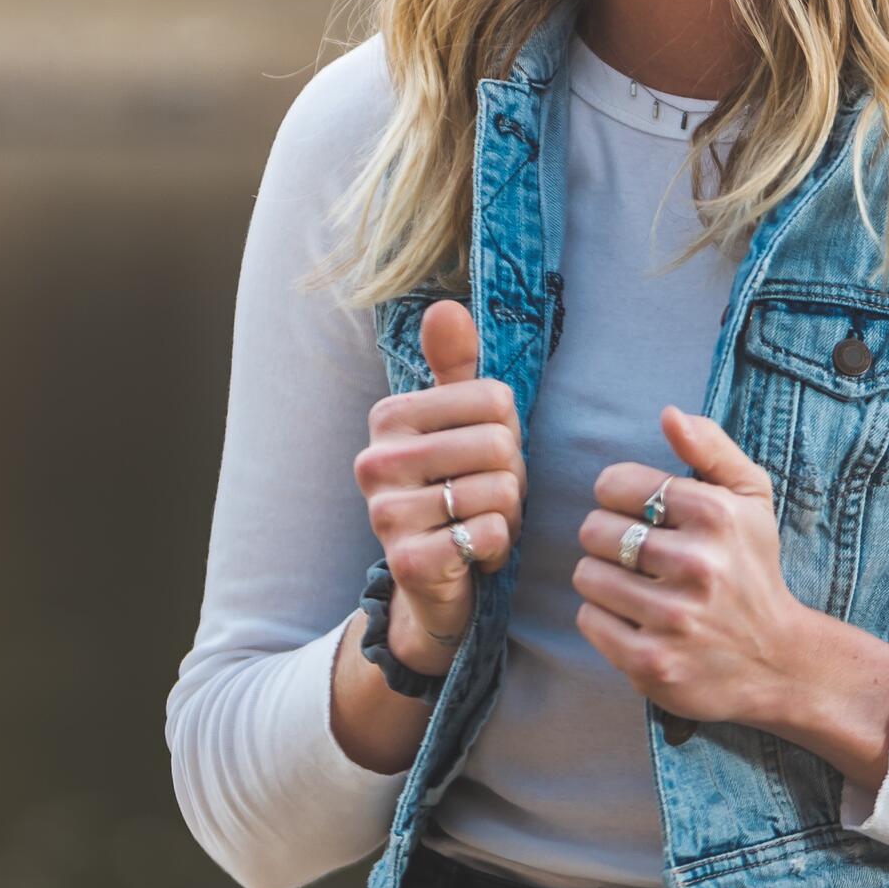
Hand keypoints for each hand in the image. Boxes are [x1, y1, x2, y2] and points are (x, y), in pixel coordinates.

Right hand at [354, 299, 525, 675]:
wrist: (432, 581)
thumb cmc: (454, 489)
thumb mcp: (458, 424)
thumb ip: (454, 366)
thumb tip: (445, 307)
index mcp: (389, 417)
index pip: (494, 399)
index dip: (508, 432)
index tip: (482, 456)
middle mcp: (376, 461)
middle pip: (500, 445)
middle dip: (512, 475)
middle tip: (485, 495)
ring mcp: (386, 514)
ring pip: (501, 490)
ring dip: (507, 514)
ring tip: (478, 522)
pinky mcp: (408, 561)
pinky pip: (490, 533)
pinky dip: (497, 546)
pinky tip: (473, 553)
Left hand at [571, 406, 806, 729]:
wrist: (778, 661)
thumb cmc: (753, 568)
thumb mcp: (751, 498)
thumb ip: (711, 447)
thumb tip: (668, 414)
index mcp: (716, 514)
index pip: (616, 483)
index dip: (618, 495)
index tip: (638, 512)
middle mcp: (696, 564)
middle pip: (595, 530)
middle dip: (609, 538)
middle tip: (637, 555)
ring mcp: (673, 618)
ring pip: (587, 575)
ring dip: (604, 579)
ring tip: (636, 587)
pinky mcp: (651, 663)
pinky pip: (588, 620)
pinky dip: (603, 618)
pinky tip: (635, 619)